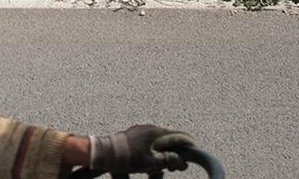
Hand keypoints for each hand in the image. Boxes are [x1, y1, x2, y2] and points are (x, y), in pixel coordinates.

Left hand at [79, 124, 194, 176]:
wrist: (102, 153)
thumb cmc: (126, 157)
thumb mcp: (151, 163)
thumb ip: (168, 161)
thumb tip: (182, 161)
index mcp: (156, 133)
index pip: (179, 135)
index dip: (189, 144)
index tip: (196, 150)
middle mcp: (149, 129)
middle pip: (169, 140)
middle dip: (176, 153)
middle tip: (178, 167)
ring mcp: (140, 131)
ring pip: (158, 144)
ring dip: (163, 156)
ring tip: (162, 170)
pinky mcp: (132, 136)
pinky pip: (148, 145)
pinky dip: (153, 155)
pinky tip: (149, 166)